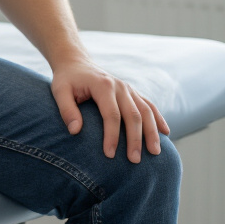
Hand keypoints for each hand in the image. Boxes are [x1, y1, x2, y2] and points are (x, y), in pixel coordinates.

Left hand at [50, 56, 170, 162]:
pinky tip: (165, 132)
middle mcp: (120, 86)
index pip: (111, 114)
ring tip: (155, 152)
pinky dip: (158, 118)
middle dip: (135, 139)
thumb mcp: (59, 91)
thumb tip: (74, 131)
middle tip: (134, 160)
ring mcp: (128, 88)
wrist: (76, 63)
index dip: (112, 135)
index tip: (109, 154)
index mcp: (103, 85)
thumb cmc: (67, 80)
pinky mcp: (132, 92)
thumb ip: (66, 109)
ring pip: (146, 111)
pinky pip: (149, 105)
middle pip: (133, 115)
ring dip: (152, 132)